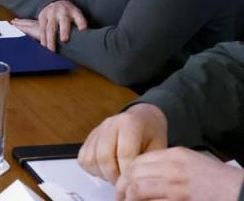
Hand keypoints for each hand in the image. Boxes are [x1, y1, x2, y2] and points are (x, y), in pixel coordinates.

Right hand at [32, 0, 87, 50]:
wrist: (54, 2)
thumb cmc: (69, 14)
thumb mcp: (77, 15)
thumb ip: (81, 24)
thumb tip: (87, 38)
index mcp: (73, 12)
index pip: (79, 17)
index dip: (81, 23)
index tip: (83, 29)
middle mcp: (62, 12)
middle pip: (63, 22)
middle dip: (64, 31)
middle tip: (64, 40)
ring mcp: (51, 13)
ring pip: (50, 27)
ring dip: (50, 39)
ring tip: (52, 49)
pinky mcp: (42, 16)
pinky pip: (42, 28)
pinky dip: (43, 37)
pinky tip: (44, 45)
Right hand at [78, 103, 167, 184]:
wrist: (142, 119)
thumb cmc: (151, 135)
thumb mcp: (158, 147)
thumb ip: (147, 162)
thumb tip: (138, 181)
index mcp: (129, 123)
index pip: (124, 153)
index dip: (128, 173)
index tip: (133, 182)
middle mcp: (110, 124)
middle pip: (103, 157)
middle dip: (114, 176)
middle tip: (123, 183)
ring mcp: (97, 130)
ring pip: (90, 159)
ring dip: (102, 174)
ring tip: (116, 176)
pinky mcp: (89, 137)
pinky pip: (83, 158)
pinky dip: (93, 169)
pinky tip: (106, 170)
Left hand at [115, 146, 243, 199]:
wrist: (240, 192)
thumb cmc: (219, 181)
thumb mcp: (193, 163)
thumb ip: (170, 165)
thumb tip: (146, 175)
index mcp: (175, 154)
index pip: (139, 160)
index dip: (126, 173)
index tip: (122, 184)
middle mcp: (172, 166)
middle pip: (134, 172)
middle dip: (122, 186)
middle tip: (119, 197)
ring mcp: (176, 184)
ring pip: (138, 188)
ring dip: (127, 197)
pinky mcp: (180, 199)